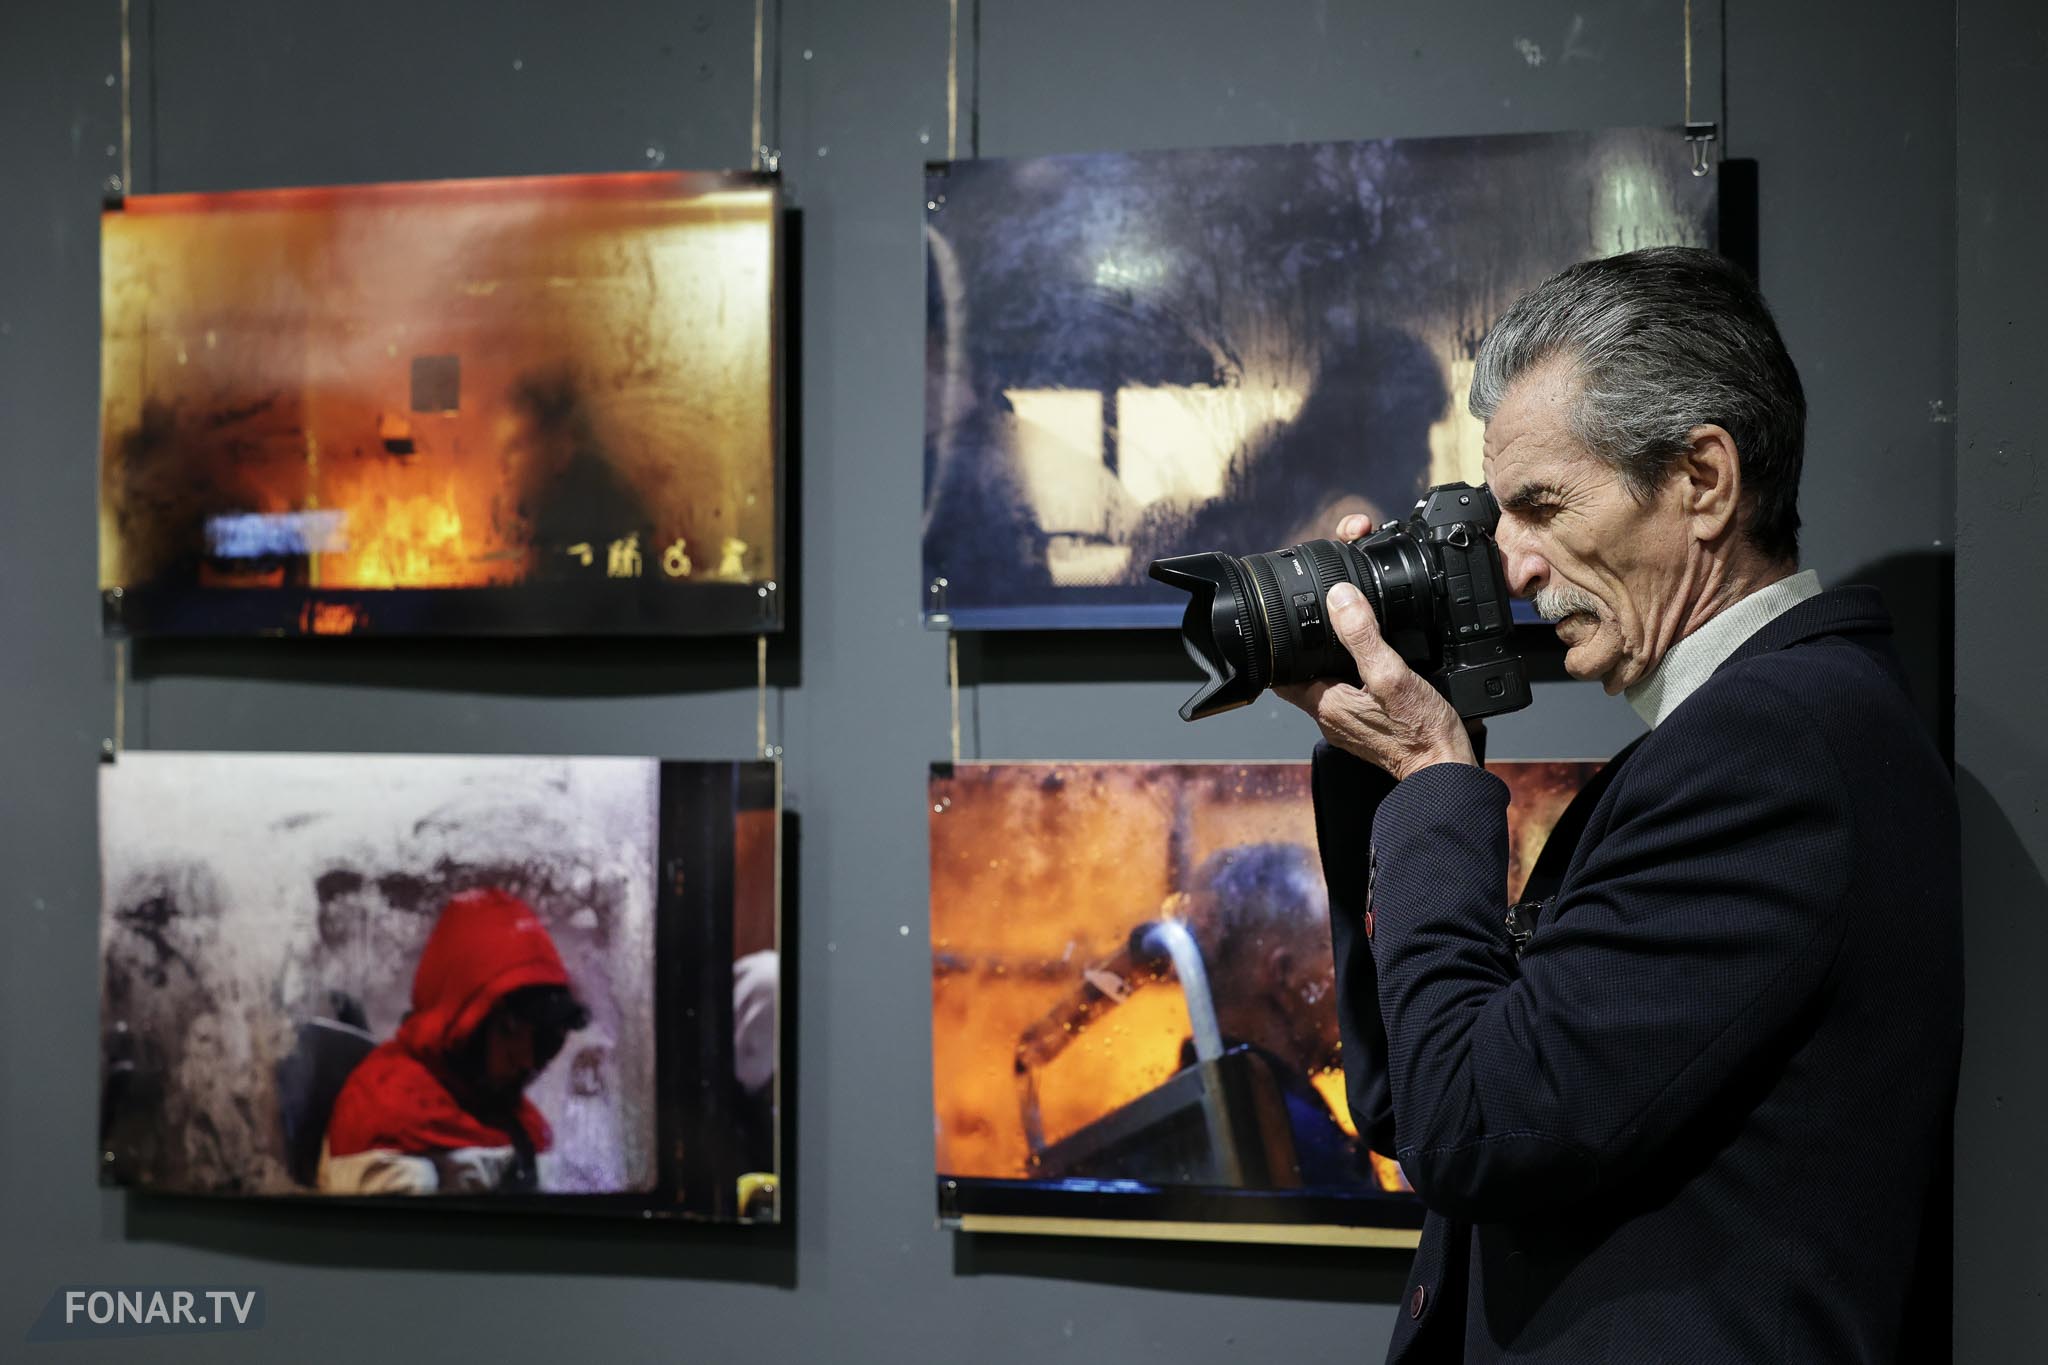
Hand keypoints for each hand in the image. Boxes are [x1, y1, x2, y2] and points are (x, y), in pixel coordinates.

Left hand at [1274, 517, 1476, 780]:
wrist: (1445, 768)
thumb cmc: (1420, 731)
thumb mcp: (1390, 673)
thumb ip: (1362, 636)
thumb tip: (1339, 598)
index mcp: (1326, 704)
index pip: (1281, 675)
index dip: (1283, 648)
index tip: (1294, 624)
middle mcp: (1330, 718)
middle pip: (1305, 678)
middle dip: (1311, 653)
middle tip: (1327, 626)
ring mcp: (1348, 726)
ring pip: (1328, 687)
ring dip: (1335, 666)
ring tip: (1352, 641)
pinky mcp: (1368, 729)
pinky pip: (1351, 698)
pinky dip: (1355, 680)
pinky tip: (1376, 669)